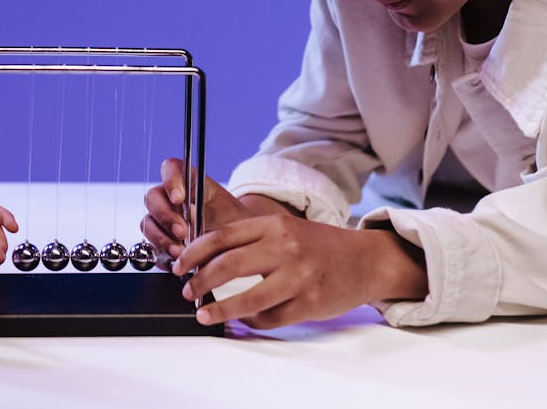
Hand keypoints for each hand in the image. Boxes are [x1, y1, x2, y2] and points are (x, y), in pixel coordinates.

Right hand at [141, 158, 290, 261]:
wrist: (240, 245)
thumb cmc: (237, 224)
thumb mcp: (234, 209)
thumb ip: (217, 210)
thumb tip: (204, 220)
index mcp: (190, 183)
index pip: (171, 168)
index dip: (170, 180)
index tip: (179, 198)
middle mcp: (171, 199)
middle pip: (153, 198)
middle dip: (165, 216)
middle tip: (182, 231)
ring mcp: (164, 222)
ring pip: (148, 224)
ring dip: (162, 239)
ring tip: (180, 252)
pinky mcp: (162, 244)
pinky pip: (152, 249)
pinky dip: (163, 257)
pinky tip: (178, 264)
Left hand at [173, 214, 426, 328]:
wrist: (366, 259)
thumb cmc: (320, 245)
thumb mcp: (285, 228)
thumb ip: (251, 238)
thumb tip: (207, 257)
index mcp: (274, 224)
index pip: (222, 237)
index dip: (194, 254)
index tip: (179, 267)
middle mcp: (285, 247)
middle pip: (228, 266)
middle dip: (200, 283)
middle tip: (188, 293)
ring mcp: (299, 277)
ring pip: (248, 299)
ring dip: (220, 310)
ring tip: (205, 315)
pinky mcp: (310, 303)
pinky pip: (270, 318)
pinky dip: (252, 322)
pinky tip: (244, 320)